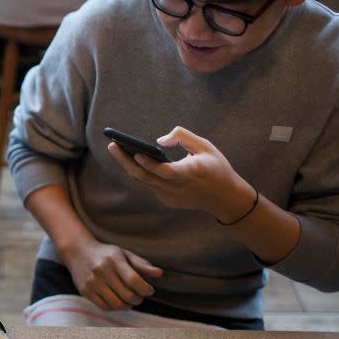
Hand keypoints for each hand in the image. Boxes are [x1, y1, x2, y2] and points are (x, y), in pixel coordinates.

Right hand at [65, 239, 162, 309]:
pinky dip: (115, 308)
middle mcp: (102, 270)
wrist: (78, 252)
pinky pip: (105, 307)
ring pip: (116, 304)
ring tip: (130, 301)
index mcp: (114, 259)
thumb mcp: (124, 254)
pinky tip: (118, 301)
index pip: (133, 279)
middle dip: (138, 299)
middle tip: (139, 296)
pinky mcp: (85, 291)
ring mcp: (92, 282)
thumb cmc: (106, 253)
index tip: (149, 290)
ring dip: (128, 306)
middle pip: (127, 294)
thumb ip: (142, 264)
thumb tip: (160, 273)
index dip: (145, 289)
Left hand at [107, 126, 252, 221]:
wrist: (226, 198)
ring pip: (144, 181)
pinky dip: (140, 172)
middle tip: (112, 144)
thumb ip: (183, 138)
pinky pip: (150, 185)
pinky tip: (131, 159)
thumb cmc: (216, 167)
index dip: (150, 164)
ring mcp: (171, 197)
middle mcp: (177, 188)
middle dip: (126, 161)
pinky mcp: (168, 200)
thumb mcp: (206, 146)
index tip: (136, 153)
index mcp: (190, 174)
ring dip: (129, 165)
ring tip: (116, 148)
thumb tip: (159, 141)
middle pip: (146, 177)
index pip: (165, 172)